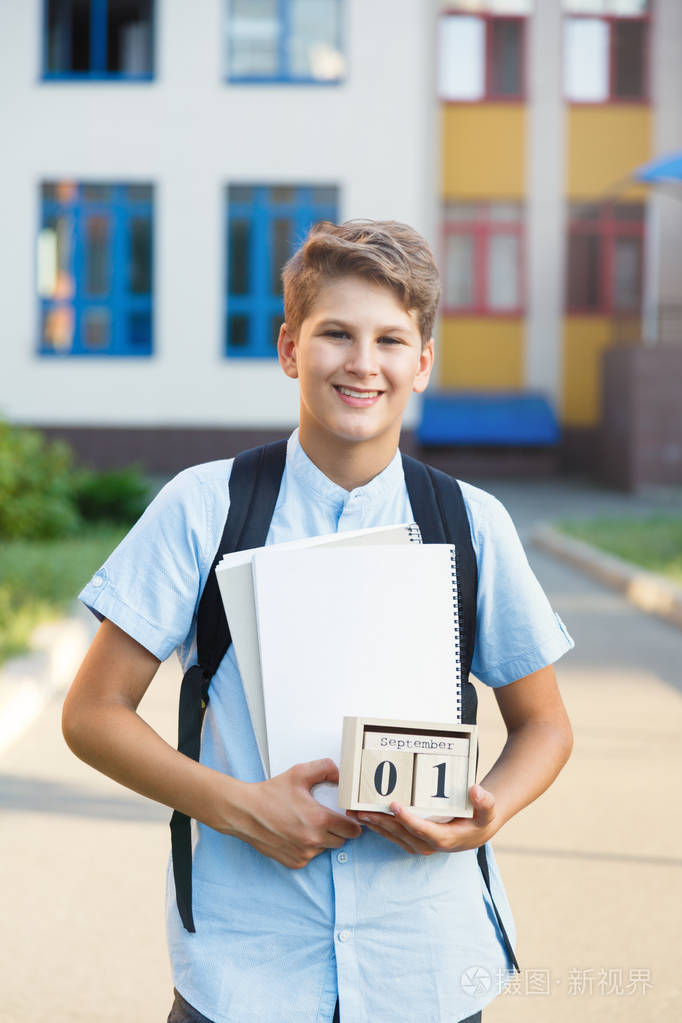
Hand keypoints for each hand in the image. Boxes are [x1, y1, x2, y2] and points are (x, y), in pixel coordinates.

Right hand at [225, 758, 362, 868]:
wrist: (244, 813)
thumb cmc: (269, 794)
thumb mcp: (299, 773)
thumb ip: (324, 768)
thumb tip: (340, 775)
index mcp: (319, 820)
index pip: (352, 830)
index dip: (352, 823)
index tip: (347, 818)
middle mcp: (313, 841)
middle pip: (341, 841)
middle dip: (338, 830)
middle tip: (326, 818)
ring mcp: (304, 854)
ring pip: (325, 849)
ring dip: (322, 839)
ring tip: (306, 824)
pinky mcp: (294, 862)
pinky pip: (311, 856)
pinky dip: (307, 848)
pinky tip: (296, 834)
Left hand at [346, 784, 496, 855]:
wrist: (477, 830)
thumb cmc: (480, 818)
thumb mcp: (488, 810)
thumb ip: (485, 802)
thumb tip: (476, 790)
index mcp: (446, 838)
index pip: (423, 829)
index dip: (408, 819)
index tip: (394, 805)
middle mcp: (430, 844)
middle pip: (402, 833)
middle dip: (381, 822)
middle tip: (362, 810)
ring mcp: (420, 844)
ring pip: (394, 836)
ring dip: (374, 826)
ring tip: (356, 813)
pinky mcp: (414, 841)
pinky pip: (393, 835)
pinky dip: (378, 827)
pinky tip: (365, 817)